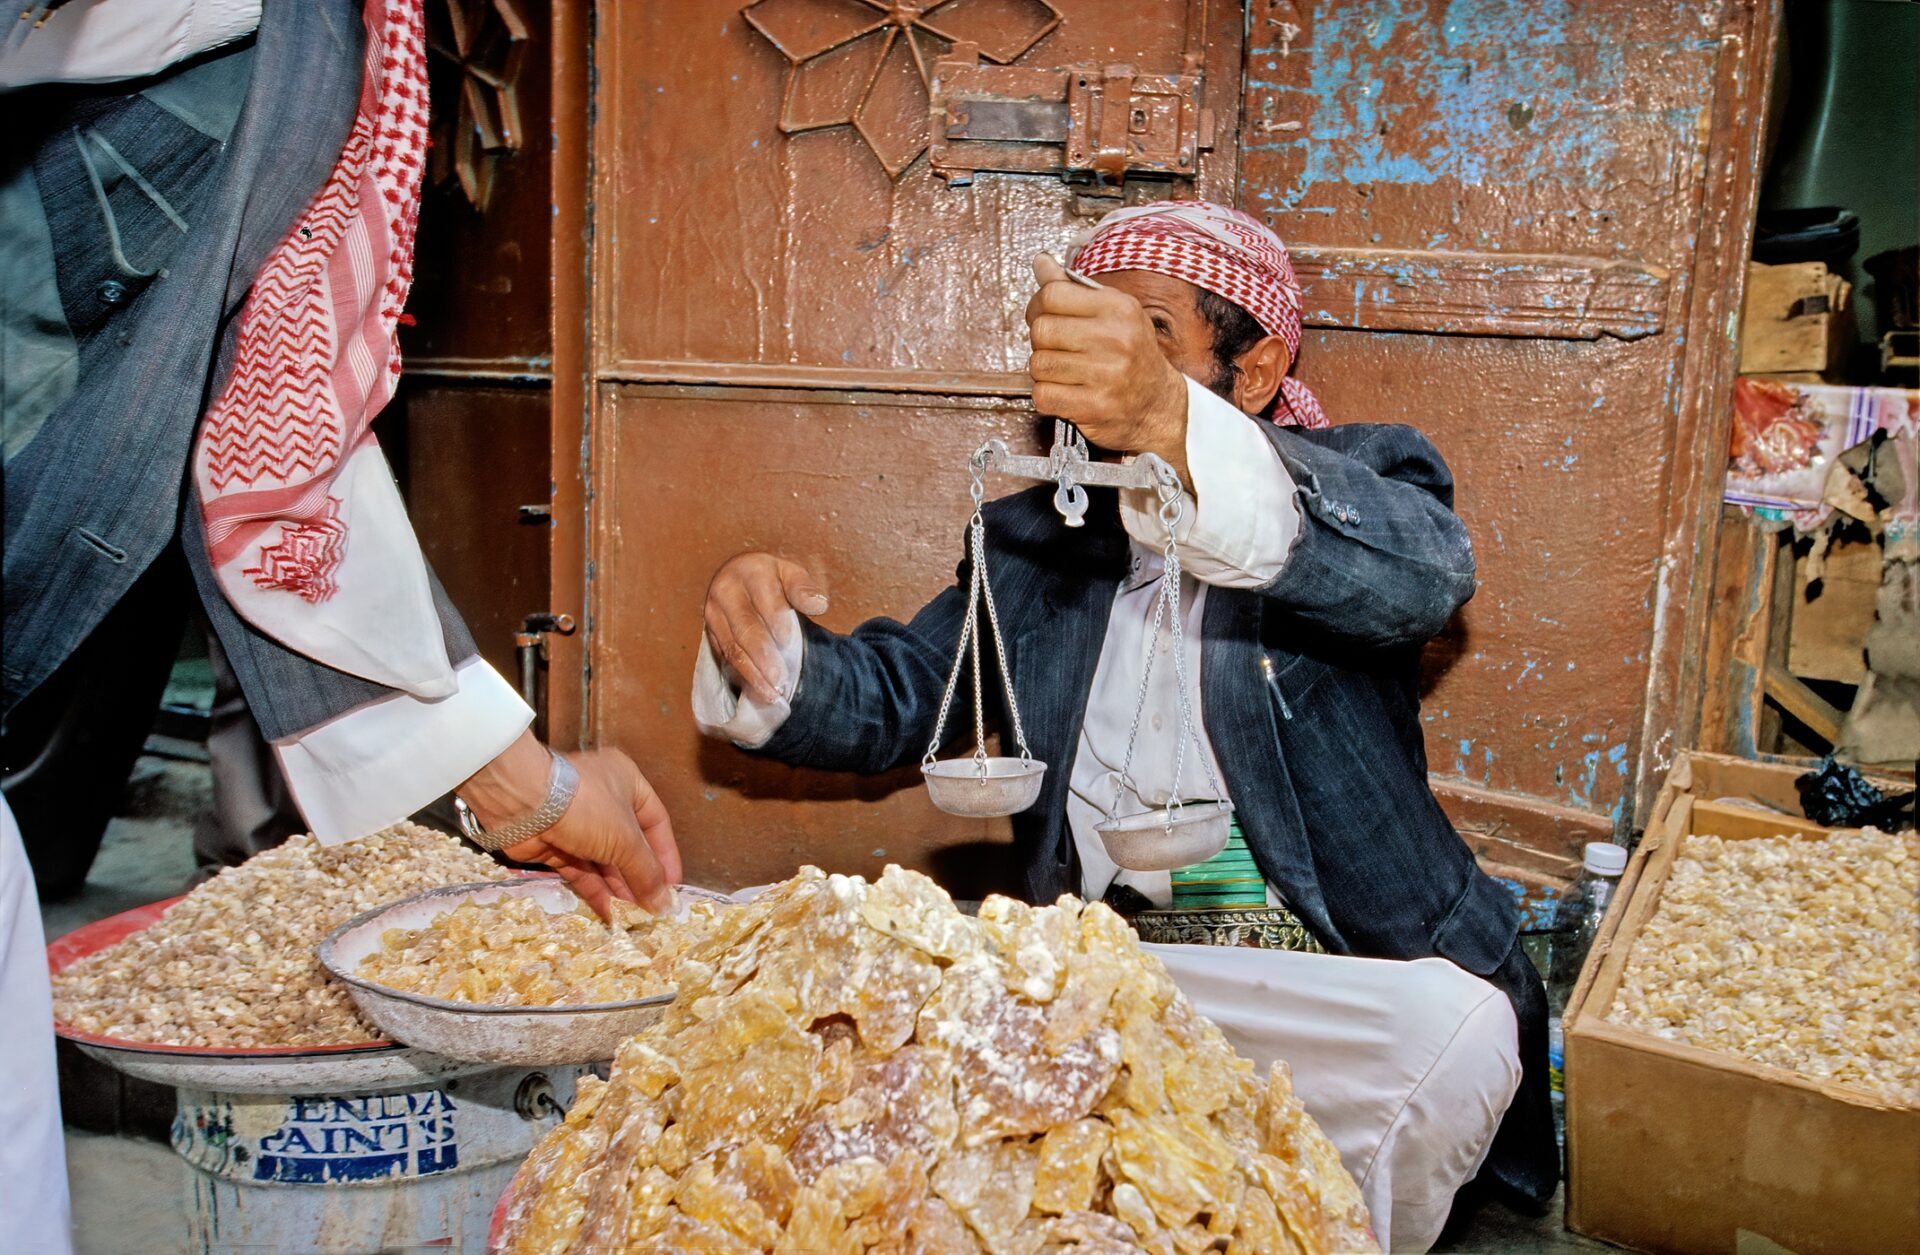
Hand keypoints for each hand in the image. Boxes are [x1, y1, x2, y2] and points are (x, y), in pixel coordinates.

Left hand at [458, 730, 680, 916]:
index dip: (666, 856)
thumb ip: (647, 872)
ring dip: (619, 887)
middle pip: (629, 844)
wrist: (521, 801)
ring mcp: (577, 823)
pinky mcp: (555, 844)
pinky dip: (594, 889)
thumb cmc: (586, 807)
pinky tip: (608, 912)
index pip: (656, 823)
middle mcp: (604, 801)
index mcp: (627, 783)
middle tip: (652, 907)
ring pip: (604, 860)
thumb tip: (665, 903)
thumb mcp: (626, 839)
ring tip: (633, 915)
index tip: (672, 886)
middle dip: (640, 876)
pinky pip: (580, 870)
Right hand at [702, 551, 828, 703]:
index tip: (788, 642)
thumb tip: (818, 605)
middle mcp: (726, 592)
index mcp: (750, 572)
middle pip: (745, 629)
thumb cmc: (771, 579)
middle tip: (780, 680)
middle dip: (763, 658)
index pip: (765, 601)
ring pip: (732, 648)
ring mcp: (714, 614)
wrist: (739, 577)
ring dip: (752, 674)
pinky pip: (724, 658)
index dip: (777, 623)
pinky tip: (757, 690)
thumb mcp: (790, 574)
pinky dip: (741, 676)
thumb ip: (803, 588)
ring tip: (771, 693)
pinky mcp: (710, 633)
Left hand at [1025, 253, 1188, 472]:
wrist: (1157, 405)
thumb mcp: (1111, 313)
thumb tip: (1040, 261)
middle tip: (1058, 349)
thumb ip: (1072, 288)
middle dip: (1041, 342)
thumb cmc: (1131, 354)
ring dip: (1045, 371)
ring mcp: (1106, 375)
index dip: (1037, 307)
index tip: (1044, 317)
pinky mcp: (1095, 406)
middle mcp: (1115, 338)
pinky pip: (1043, 396)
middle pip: (1041, 330)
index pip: (1051, 295)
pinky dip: (1047, 396)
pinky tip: (1067, 392)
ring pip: (1038, 365)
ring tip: (1068, 372)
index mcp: (1119, 308)